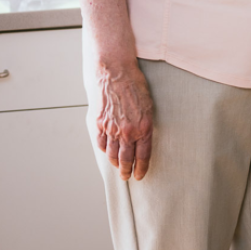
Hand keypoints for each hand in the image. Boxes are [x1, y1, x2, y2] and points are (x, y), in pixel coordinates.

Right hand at [94, 62, 154, 180]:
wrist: (116, 73)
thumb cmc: (135, 85)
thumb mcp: (149, 106)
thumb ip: (146, 124)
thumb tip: (144, 138)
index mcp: (144, 128)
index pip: (143, 156)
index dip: (141, 169)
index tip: (139, 175)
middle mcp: (128, 132)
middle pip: (126, 160)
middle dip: (127, 171)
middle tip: (127, 176)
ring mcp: (112, 129)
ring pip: (112, 154)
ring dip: (115, 164)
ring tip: (118, 168)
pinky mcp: (100, 123)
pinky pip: (101, 143)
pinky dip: (104, 150)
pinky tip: (107, 152)